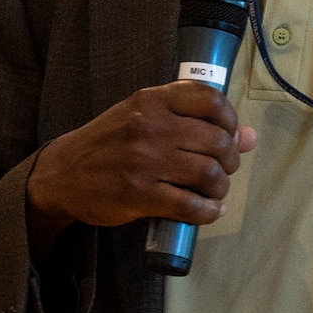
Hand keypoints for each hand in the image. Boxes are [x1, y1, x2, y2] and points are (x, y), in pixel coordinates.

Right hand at [25, 84, 257, 254]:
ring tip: (214, 192)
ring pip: (209, 174)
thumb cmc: (109, 144)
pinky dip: (208, 212)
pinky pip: (190, 205)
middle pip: (217, 141)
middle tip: (222, 171)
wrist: (62, 175)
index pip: (210, 99)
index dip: (230, 120)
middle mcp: (150, 126)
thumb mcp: (143, 119)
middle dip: (230, 161)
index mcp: (151, 100)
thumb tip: (250, 137)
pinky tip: (208, 211)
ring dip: (220, 188)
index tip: (229, 135)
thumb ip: (191, 121)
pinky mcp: (139, 195)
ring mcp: (145, 161)